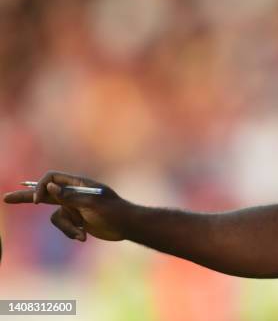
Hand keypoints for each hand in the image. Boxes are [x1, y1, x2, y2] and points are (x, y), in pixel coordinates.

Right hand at [4, 171, 128, 240]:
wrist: (127, 225)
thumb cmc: (113, 211)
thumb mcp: (92, 203)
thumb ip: (69, 196)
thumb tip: (49, 188)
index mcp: (78, 184)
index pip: (51, 179)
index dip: (40, 187)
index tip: (37, 201)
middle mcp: (73, 193)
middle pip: (45, 193)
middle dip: (27, 197)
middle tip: (6, 199)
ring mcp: (74, 207)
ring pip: (55, 217)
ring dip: (66, 227)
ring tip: (82, 232)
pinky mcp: (76, 219)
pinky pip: (62, 226)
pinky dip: (71, 232)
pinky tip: (85, 236)